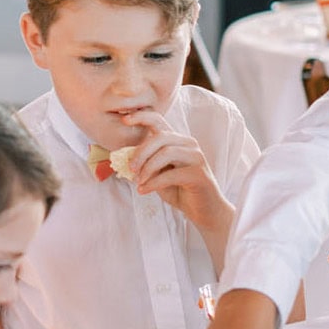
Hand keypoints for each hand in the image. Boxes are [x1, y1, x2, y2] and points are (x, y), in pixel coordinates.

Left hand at [119, 109, 232, 234]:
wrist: (204, 211)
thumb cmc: (179, 190)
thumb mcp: (157, 174)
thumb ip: (146, 163)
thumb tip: (125, 158)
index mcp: (177, 140)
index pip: (159, 121)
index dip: (141, 117)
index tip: (124, 120)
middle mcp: (189, 144)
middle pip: (161, 137)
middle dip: (141, 152)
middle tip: (130, 167)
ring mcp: (196, 157)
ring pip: (166, 153)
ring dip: (148, 168)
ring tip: (138, 182)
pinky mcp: (199, 174)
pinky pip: (171, 174)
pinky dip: (154, 183)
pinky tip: (144, 190)